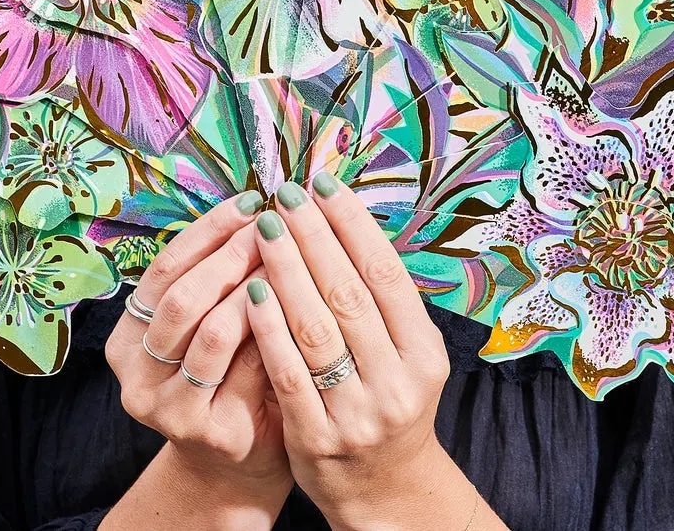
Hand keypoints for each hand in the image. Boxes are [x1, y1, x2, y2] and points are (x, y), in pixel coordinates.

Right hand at [104, 191, 291, 502]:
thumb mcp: (210, 322)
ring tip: (287, 257)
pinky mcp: (211, 432)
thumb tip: (259, 204)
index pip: (165, 267)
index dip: (208, 229)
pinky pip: (247, 368)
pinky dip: (272, 330)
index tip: (251, 199)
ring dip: (253, 287)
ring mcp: (169, 408)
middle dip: (231, 254)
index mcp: (128, 337)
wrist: (239, 460)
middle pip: (182, 296)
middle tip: (273, 224)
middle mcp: (137, 374)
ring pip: (211, 331)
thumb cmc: (231, 374)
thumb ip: (218, 276)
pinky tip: (298, 306)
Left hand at [244, 173, 467, 528]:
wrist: (385, 491)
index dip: (353, 223)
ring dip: (286, 270)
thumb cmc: (386, 399)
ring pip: (316, 327)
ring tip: (264, 227)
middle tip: (285, 194)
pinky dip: (268, 326)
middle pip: (349, 293)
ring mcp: (357, 412)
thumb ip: (378, 298)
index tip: (323, 182)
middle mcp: (397, 380)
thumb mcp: (404, 353)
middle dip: (313, 236)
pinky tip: (250, 289)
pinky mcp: (317, 438)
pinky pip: (287, 371)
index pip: (385, 272)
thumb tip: (341, 216)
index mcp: (423, 351)